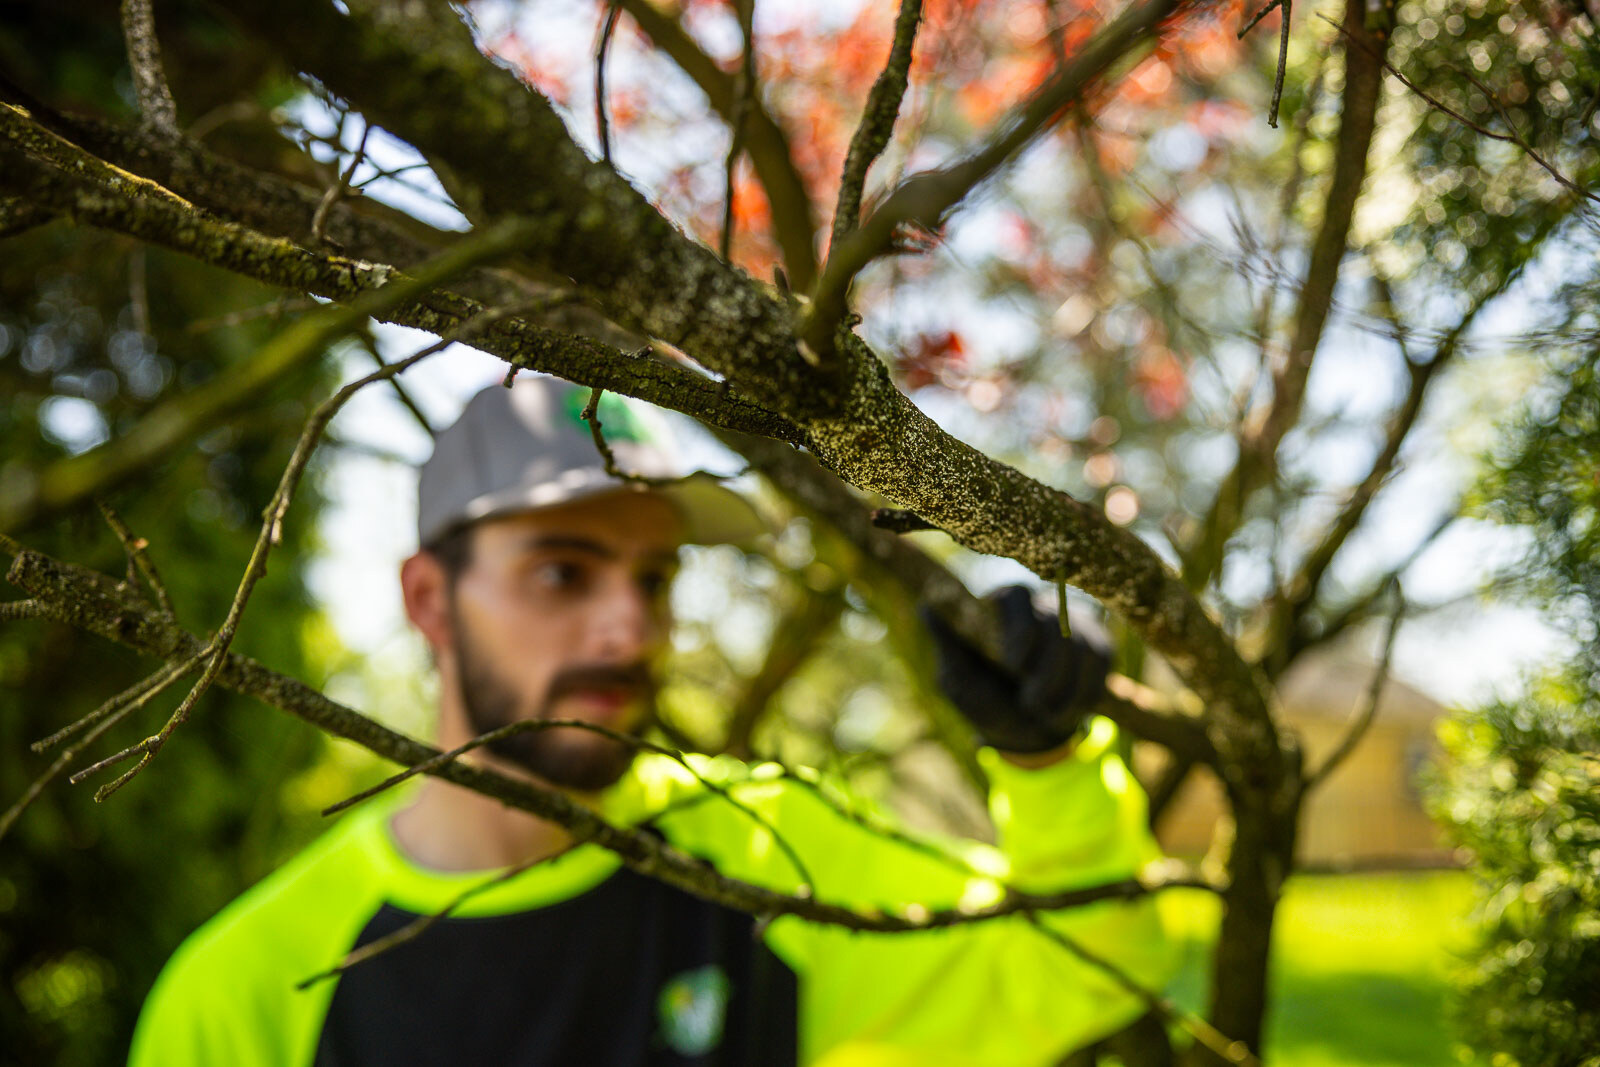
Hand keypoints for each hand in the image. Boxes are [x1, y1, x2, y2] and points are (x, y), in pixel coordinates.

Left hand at [922, 585, 1109, 753]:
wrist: (1028, 732)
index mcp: (1001, 607)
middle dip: (1046, 670)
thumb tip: (926, 607)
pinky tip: (1066, 712)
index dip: (1020, 629)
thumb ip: (949, 646)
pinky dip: (1084, 694)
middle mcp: (1040, 606)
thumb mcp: (960, 681)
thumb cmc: (987, 699)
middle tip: (1031, 704)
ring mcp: (1074, 623)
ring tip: (1044, 714)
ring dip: (1064, 690)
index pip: (1017, 597)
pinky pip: (1102, 664)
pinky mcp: (1099, 645)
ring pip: (1082, 646)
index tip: (1013, 665)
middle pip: (1055, 623)